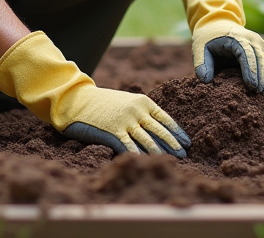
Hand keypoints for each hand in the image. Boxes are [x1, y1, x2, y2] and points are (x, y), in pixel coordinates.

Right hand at [58, 85, 190, 155]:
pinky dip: (139, 155)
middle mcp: (136, 110)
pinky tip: (147, 163)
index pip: (165, 118)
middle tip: (184, 155)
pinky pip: (129, 146)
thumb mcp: (125, 101)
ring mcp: (125, 121)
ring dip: (160, 152)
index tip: (187, 142)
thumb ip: (140, 112)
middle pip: (159, 130)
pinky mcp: (112, 132)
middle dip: (173, 144)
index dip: (177, 131)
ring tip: (170, 161)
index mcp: (142, 101)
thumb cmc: (101, 103)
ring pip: (147, 139)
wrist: (76, 100)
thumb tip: (156, 128)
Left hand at [179, 0, 263, 92]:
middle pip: (259, 57)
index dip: (250, 69)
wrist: (216, 24)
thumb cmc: (207, 38)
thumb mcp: (199, 48)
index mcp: (236, 37)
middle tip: (258, 93)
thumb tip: (205, 80)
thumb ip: (201, 63)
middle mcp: (250, 38)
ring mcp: (257, 42)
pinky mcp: (260, 48)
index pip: (246, 53)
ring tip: (263, 93)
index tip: (251, 85)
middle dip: (260, 76)